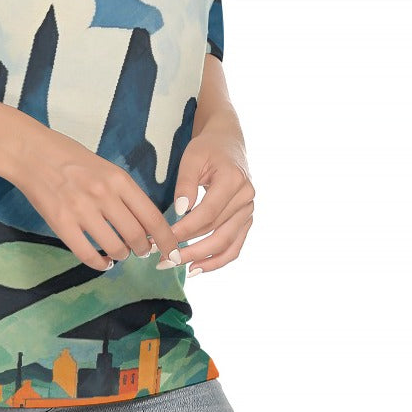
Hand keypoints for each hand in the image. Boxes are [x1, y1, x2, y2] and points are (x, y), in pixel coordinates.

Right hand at [8, 126, 186, 273]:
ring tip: (118, 253)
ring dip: (121, 255)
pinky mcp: (61, 223)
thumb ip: (124, 193)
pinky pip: (87, 254)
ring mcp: (81, 210)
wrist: (30, 151)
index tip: (172, 252)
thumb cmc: (69, 156)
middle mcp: (103, 195)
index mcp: (118, 179)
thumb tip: (143, 224)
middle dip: (143, 250)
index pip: (152, 217)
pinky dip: (99, 263)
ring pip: (115, 248)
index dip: (167, 240)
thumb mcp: (104, 167)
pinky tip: (102, 261)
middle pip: (137, 237)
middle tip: (141, 251)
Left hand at [166, 120, 255, 272]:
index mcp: (233, 180)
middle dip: (190, 249)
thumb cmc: (207, 148)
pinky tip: (197, 268)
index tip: (163, 238)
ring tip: (177, 266)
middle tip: (164, 259)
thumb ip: (186, 182)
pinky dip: (218, 260)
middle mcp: (246, 198)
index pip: (207, 213)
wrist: (228, 143)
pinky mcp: (246, 219)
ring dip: (202, 259)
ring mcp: (249, 211)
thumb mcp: (192, 157)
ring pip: (227, 244)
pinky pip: (235, 246)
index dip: (185, 229)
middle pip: (217, 232)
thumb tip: (181, 210)